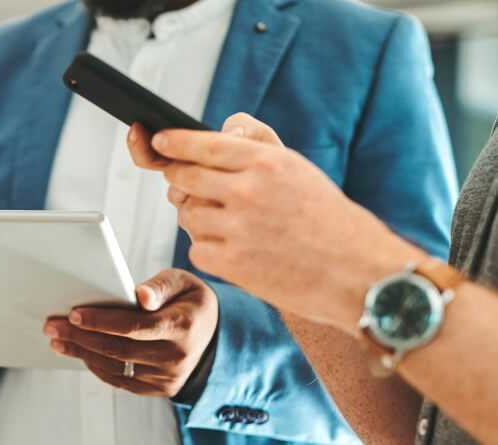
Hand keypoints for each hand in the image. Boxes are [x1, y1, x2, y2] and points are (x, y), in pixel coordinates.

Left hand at [43, 269, 217, 397]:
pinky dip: (96, 367)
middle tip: (52, 325)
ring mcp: (168, 377)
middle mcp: (176, 356)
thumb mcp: (182, 282)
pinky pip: (121, 381)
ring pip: (115, 367)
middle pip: (117, 348)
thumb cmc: (189, 302)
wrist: (213, 336)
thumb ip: (159, 285)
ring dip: (81, 353)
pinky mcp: (160, 389)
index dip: (100, 321)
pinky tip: (79, 353)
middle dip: (79, 336)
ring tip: (57, 339)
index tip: (74, 314)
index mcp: (182, 326)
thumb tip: (141, 295)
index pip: (133, 326)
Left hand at [127, 113, 427, 332]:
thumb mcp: (297, 167)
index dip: (173, 142)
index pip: (201, 143)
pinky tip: (239, 250)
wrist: (358, 273)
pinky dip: (209, 249)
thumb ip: (254, 144)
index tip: (158, 140)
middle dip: (181, 180)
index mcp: (265, 161)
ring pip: (187, 214)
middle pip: (184, 177)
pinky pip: (196, 247)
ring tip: (235, 226)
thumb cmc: (327, 219)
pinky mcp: (231, 263)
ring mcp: (237, 228)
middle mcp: (247, 190)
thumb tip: (217, 132)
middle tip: (190, 187)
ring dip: (199, 218)